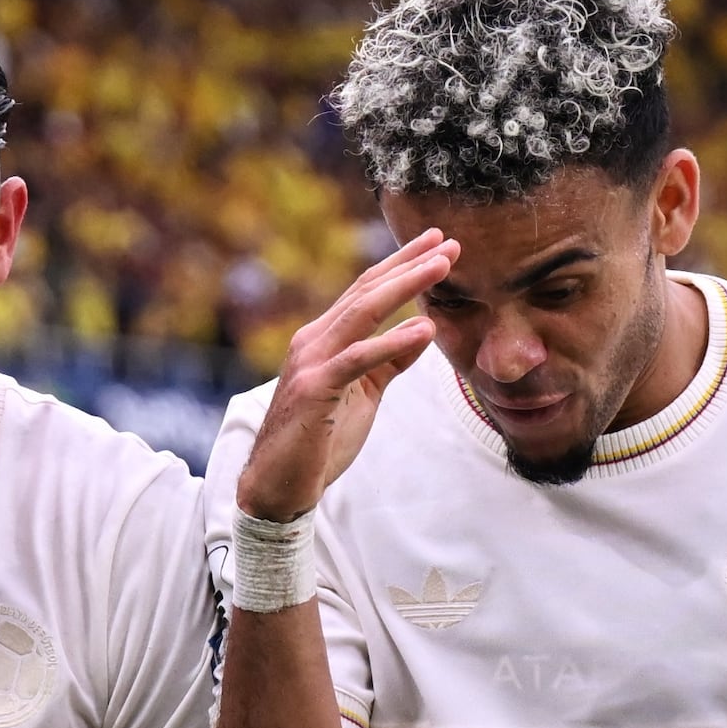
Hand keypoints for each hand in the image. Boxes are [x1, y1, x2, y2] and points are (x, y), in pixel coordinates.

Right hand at [235, 231, 456, 523]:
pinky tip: (424, 328)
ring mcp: (311, 361)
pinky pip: (358, 358)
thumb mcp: (364, 394)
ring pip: (362, 312)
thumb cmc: (319, 441)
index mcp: (324, 339)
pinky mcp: (314, 389)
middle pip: (366, 290)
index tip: (438, 246)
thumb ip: (390, 361)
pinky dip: (392, 341)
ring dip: (405, 286)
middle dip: (409, 263)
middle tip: (448, 242)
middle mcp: (314, 340)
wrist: (278, 486)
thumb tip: (424, 329)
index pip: (366, 292)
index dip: (402, 266)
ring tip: (441, 267)